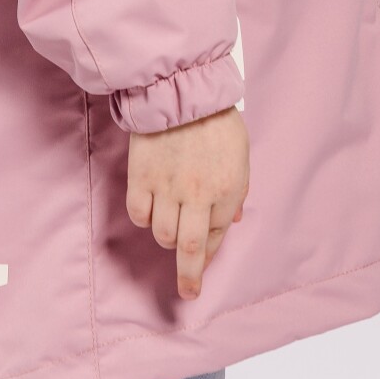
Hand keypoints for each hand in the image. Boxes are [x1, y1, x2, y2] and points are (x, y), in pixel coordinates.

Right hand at [125, 104, 249, 298]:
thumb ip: (237, 189)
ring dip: (166, 238)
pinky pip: (139, 213)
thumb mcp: (240, 153)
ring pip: (162, 234)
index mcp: (228, 188)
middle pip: (190, 249)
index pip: (218, 234)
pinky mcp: (141, 176)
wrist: (180, 88)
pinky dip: (144, 217)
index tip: (204, 260)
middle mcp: (198, 194)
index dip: (212, 249)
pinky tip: (150, 210)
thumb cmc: (216, 118)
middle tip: (188, 291)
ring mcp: (167, 187)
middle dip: (189, 275)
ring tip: (168, 228)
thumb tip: (231, 222)